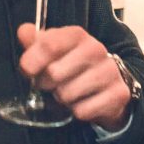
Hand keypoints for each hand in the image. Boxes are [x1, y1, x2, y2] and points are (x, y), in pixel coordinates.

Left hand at [17, 23, 131, 130]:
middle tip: (50, 83)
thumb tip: (24, 32)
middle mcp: (95, 49)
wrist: (106, 82)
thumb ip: (35, 40)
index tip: (26, 70)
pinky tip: (82, 101)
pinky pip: (82, 111)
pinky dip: (76, 111)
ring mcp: (109, 71)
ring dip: (61, 98)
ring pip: (66, 94)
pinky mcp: (118, 94)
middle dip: (45, 83)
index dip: (32, 60)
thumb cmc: (71, 63)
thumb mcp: (53, 48)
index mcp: (77, 34)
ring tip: (67, 91)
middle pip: (54, 73)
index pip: (49, 44)